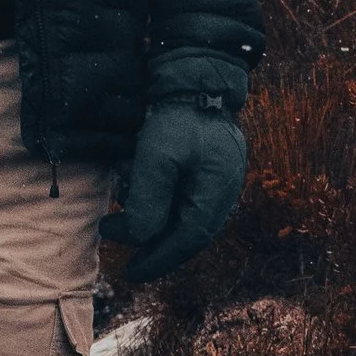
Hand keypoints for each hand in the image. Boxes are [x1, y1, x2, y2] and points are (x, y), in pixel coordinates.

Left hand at [109, 102, 245, 283]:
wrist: (200, 82)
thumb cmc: (179, 120)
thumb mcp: (156, 159)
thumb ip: (148, 201)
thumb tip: (139, 238)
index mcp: (216, 195)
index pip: (186, 241)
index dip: (158, 260)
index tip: (130, 272)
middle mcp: (225, 195)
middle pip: (191, 238)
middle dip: (159, 253)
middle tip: (130, 266)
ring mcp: (222, 185)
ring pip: (191, 224)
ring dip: (163, 235)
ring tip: (135, 239)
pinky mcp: (214, 173)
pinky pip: (192, 206)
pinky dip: (170, 217)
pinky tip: (152, 214)